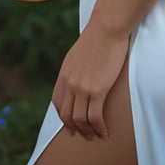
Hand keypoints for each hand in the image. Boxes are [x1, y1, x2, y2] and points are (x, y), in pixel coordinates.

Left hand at [52, 21, 129, 141]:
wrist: (107, 28)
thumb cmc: (97, 38)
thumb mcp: (76, 55)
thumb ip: (73, 70)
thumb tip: (77, 81)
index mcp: (63, 74)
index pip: (58, 103)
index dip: (64, 118)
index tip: (71, 125)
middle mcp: (69, 83)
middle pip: (67, 115)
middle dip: (74, 129)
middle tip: (83, 135)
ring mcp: (82, 87)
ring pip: (81, 120)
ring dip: (87, 132)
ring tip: (95, 136)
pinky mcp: (98, 89)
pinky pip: (95, 117)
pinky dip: (99, 128)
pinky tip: (105, 132)